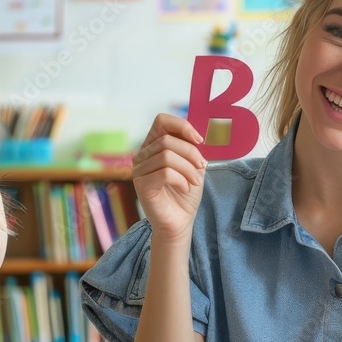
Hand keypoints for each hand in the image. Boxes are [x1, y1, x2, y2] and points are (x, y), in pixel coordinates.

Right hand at [133, 113, 207, 238]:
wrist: (180, 220)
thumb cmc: (186, 192)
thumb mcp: (193, 164)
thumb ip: (192, 147)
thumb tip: (199, 132)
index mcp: (153, 145)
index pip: (161, 121)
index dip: (182, 126)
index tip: (199, 139)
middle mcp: (142, 155)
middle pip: (168, 141)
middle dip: (191, 153)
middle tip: (202, 167)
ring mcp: (139, 170)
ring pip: (167, 157)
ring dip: (188, 169)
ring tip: (194, 181)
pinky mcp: (141, 185)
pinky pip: (165, 173)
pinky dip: (181, 180)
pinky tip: (185, 188)